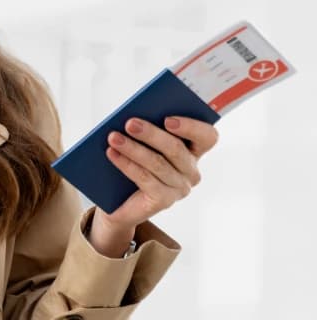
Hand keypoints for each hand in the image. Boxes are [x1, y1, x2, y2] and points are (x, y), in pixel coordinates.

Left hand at [95, 115, 218, 237]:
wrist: (118, 202)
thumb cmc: (133, 165)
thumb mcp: (143, 144)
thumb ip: (147, 130)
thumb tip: (135, 117)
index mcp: (193, 151)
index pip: (207, 137)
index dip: (191, 126)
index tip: (168, 119)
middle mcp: (191, 171)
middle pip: (175, 149)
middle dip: (151, 134)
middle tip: (129, 123)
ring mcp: (179, 188)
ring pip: (157, 163)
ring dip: (133, 148)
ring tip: (113, 137)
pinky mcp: (164, 200)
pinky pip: (145, 178)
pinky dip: (126, 164)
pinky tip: (112, 154)